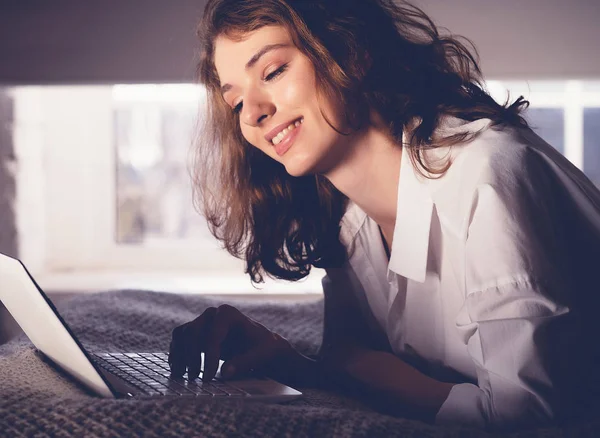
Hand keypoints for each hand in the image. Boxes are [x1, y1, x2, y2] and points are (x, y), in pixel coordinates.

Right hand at [168, 304, 292, 381]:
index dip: (208, 357)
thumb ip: (245, 362)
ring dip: (179, 355)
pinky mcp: (195, 331)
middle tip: (194, 378)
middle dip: (191, 356)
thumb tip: (225, 372)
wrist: (258, 345)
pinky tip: (177, 369)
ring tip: (181, 376)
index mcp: (229, 314)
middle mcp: (212, 314)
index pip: (213, 335)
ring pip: (182, 335)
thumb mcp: (260, 354)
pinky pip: (180, 339)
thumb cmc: (261, 347)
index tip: (207, 377)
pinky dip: (176, 353)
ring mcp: (202, 321)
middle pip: (193, 332)